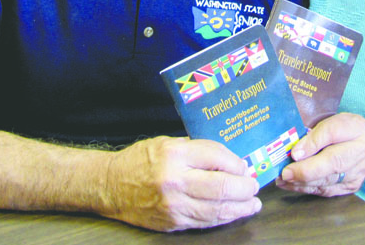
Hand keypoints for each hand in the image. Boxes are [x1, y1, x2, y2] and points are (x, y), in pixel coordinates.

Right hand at [100, 136, 260, 230]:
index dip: (236, 163)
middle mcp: (175, 180)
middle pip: (222, 186)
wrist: (109, 185)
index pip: (217, 157)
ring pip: (217, 209)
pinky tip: (234, 213)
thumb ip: (199, 150)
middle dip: (244, 187)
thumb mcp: (169, 142)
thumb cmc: (141, 159)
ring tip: (253, 203)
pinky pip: (205, 222)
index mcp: (175, 153)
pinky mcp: (172, 222)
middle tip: (254, 186)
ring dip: (240, 207)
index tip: (245, 166)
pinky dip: (223, 218)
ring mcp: (174, 205)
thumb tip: (232, 162)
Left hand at [276, 112, 364, 196]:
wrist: (351, 138)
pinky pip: (328, 190)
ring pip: (329, 180)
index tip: (294, 153)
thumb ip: (312, 135)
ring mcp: (359, 170)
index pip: (333, 132)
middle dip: (306, 170)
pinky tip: (292, 184)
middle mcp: (363, 150)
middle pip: (333, 162)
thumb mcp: (324, 120)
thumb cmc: (335, 127)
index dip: (313, 143)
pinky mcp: (352, 185)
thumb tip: (297, 154)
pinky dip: (308, 188)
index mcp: (357, 127)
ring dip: (303, 182)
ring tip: (283, 179)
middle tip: (285, 173)